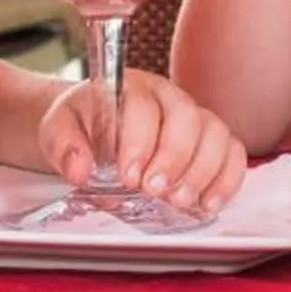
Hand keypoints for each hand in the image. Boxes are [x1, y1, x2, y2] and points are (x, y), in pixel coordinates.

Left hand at [40, 68, 248, 216]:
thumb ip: (64, 145)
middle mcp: (169, 97)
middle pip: (187, 118)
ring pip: (216, 134)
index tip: (128, 176)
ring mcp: (195, 117)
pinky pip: (233, 153)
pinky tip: (209, 203)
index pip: (144, 106)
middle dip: (174, 159)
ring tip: (181, 202)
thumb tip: (80, 170)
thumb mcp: (58, 129)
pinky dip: (227, 179)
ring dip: (203, 171)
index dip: (139, 141)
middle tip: (156, 191)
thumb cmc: (80, 124)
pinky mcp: (210, 141)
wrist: (90, 124)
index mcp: (132, 88)